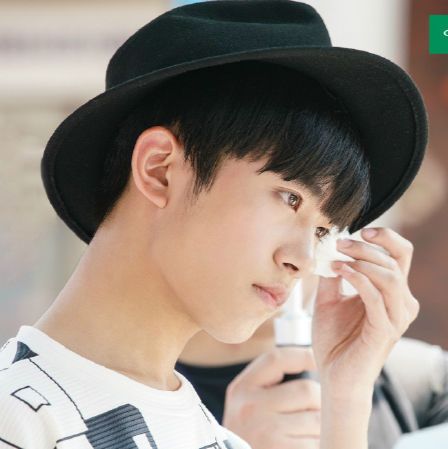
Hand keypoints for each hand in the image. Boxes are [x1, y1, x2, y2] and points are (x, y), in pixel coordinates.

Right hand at [222, 346, 320, 448]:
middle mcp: (250, 408)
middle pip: (306, 390)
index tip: (316, 360)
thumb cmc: (247, 434)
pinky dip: (319, 443)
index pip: (276, 359)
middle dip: (320, 400)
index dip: (302, 355)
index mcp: (241, 389)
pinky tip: (308, 444)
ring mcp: (266, 432)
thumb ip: (269, 382)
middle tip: (318, 409)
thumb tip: (311, 361)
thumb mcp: (246, 403)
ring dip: (323, 425)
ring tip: (310, 431)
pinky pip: (317, 442)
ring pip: (317, 418)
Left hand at [312, 227, 419, 398]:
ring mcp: (396, 317)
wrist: (334, 375)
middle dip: (366, 247)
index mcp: (391, 292)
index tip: (359, 231)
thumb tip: (327, 249)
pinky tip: (338, 271)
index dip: (384, 237)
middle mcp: (401, 302)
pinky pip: (375, 296)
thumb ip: (332, 275)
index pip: (400, 254)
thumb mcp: (329, 299)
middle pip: (395, 260)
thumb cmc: (334, 339)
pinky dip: (357, 278)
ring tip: (336, 258)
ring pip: (389, 275)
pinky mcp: (386, 330)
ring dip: (361, 260)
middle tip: (339, 243)